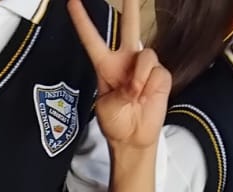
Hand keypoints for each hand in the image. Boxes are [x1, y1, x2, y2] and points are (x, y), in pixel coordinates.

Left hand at [69, 0, 169, 150]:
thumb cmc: (116, 122)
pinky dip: (149, 83)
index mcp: (105, 66)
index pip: (92, 39)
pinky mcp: (161, 75)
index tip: (72, 2)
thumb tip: (136, 81)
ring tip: (134, 94)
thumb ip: (119, 89)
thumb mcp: (105, 107)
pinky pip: (156, 70)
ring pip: (145, 55)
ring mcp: (145, 66)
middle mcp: (126, 61)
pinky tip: (146, 95)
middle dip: (131, 6)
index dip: (82, 21)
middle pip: (129, 26)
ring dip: (138, 77)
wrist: (133, 138)